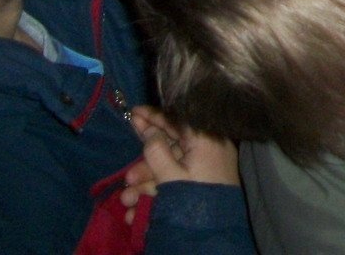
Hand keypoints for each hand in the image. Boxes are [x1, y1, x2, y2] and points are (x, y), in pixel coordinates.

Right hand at [119, 106, 239, 219]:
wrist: (216, 232)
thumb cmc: (195, 197)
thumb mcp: (171, 176)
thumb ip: (156, 151)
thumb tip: (149, 130)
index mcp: (205, 139)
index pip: (177, 120)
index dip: (154, 117)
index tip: (133, 112)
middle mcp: (206, 149)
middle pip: (170, 146)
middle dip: (145, 164)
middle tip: (128, 177)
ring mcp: (204, 167)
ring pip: (169, 168)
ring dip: (146, 185)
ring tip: (128, 201)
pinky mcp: (200, 184)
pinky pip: (175, 181)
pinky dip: (157, 193)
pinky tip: (137, 211)